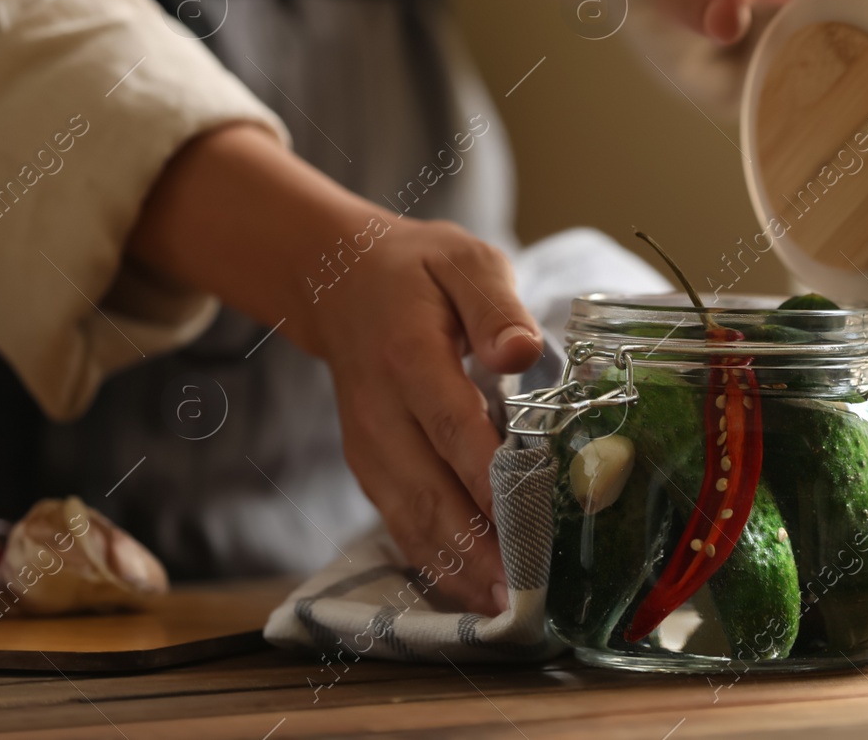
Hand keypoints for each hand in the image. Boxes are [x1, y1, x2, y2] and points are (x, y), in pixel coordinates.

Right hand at [128, 125, 541, 612]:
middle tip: (528, 588)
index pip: (452, 424)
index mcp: (407, 354)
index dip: (488, 475)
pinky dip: (434, 560)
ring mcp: (368, 444)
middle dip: (479, 543)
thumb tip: (520, 350)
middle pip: (428, 488)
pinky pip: (399, 521)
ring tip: (505, 606)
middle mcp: (380, 411)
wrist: (338, 280)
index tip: (529, 517)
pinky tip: (473, 591)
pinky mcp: (369, 465)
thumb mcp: (463, 260)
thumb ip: (494, 306)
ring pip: (409, 517)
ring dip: (457, 566)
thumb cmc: (418, 270)